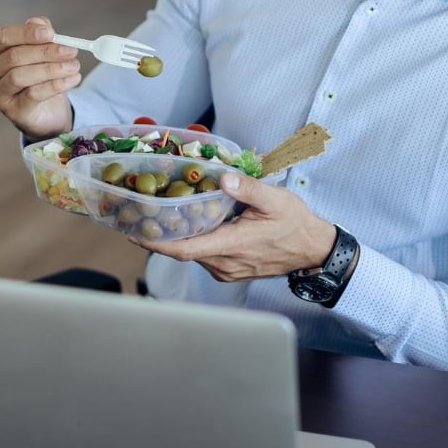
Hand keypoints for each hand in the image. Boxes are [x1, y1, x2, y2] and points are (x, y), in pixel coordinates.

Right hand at [0, 16, 81, 140]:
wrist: (46, 107)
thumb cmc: (37, 72)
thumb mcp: (40, 48)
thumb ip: (38, 33)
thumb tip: (39, 23)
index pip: (3, 36)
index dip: (27, 33)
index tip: (51, 33)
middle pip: (13, 56)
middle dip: (45, 52)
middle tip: (70, 50)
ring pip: (20, 76)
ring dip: (52, 69)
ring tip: (74, 66)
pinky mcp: (12, 110)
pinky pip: (33, 95)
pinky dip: (55, 85)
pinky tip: (72, 79)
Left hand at [133, 172, 337, 281]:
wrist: (313, 249)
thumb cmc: (295, 223)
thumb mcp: (275, 199)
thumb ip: (247, 188)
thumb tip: (224, 177)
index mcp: (232, 245)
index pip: (184, 250)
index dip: (156, 243)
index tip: (134, 233)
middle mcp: (225, 263)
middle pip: (183, 251)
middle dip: (161, 234)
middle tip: (141, 213)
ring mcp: (227, 270)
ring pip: (193, 254)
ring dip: (178, 237)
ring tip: (161, 214)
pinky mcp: (230, 270)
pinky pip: (204, 256)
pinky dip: (193, 241)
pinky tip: (190, 223)